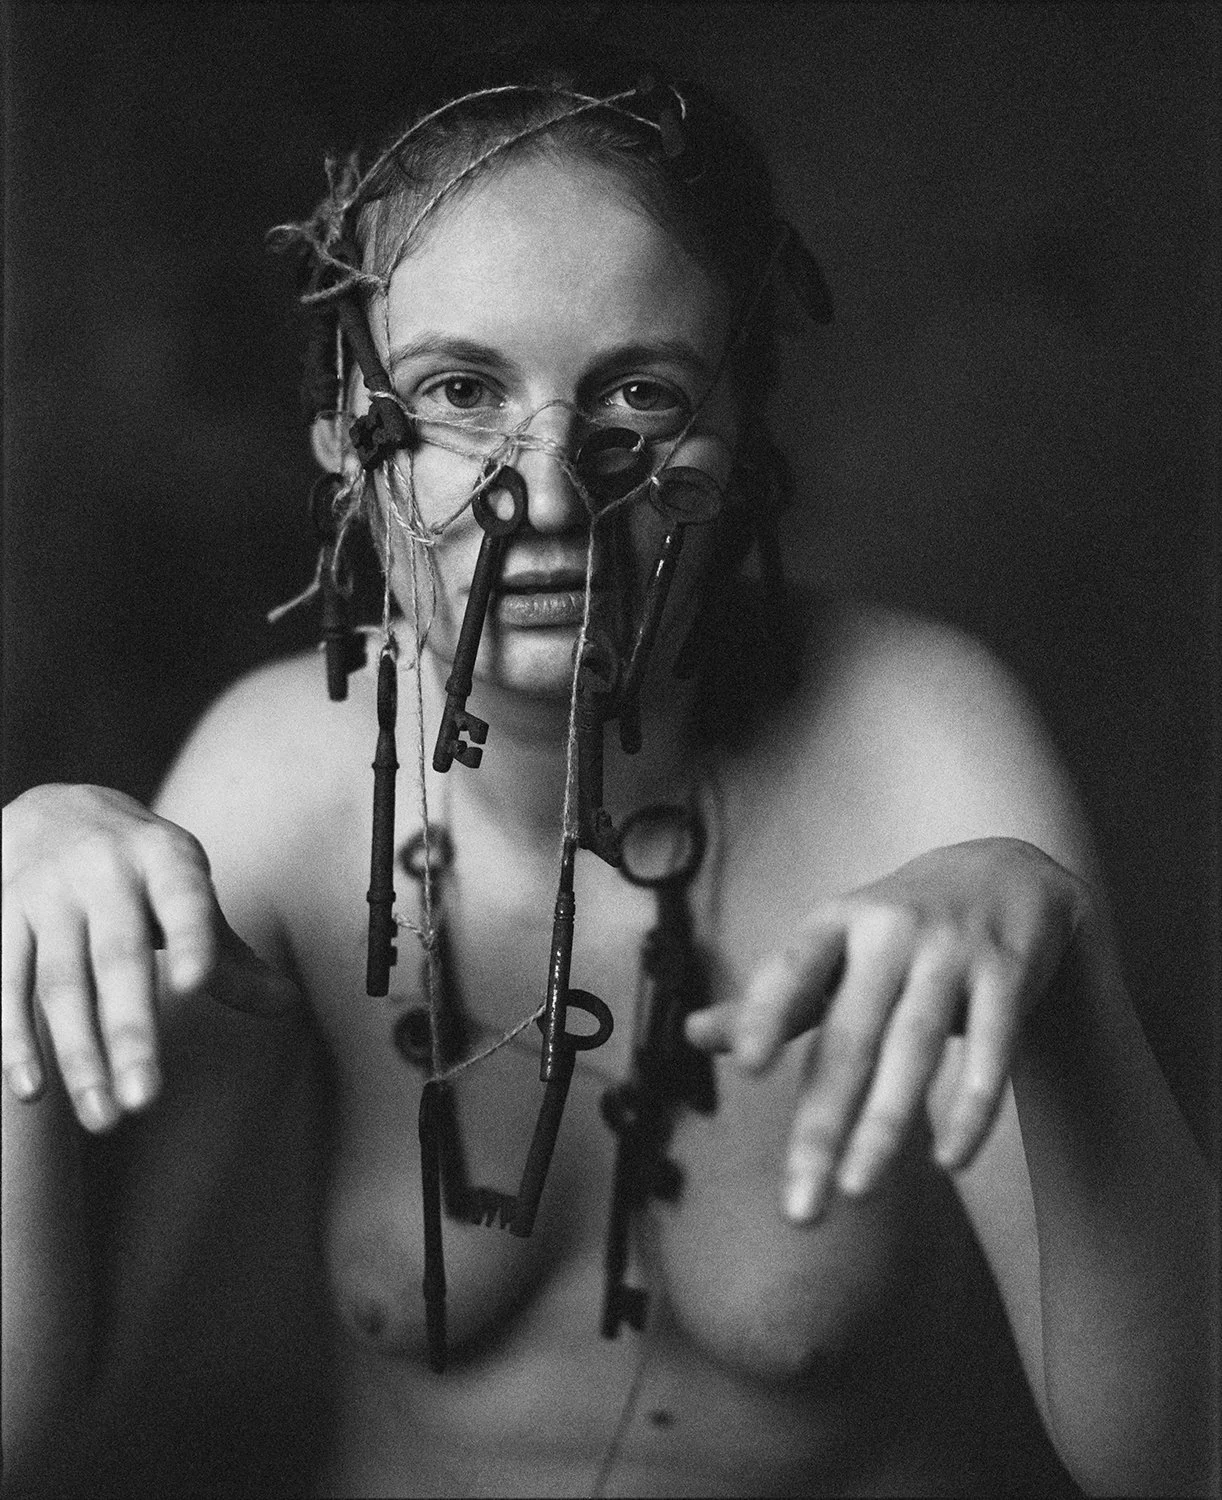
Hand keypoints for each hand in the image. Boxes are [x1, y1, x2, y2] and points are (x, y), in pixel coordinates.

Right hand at [2, 785, 299, 1131]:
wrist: (50, 809)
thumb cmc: (141, 868)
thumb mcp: (188, 890)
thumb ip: (228, 953)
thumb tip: (287, 1004)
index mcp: (166, 859)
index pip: (184, 901)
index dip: (191, 939)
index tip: (195, 985)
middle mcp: (105, 870)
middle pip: (119, 959)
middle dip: (131, 1032)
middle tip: (144, 1102)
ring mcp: (48, 892)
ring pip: (61, 983)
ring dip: (78, 1055)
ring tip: (103, 1116)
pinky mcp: (2, 914)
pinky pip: (6, 983)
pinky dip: (14, 1038)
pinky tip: (30, 1089)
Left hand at [685, 838, 1089, 1220]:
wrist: (1005, 871)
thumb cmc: (898, 925)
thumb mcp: (832, 943)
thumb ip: (773, 997)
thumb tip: (693, 1035)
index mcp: (836, 921)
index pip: (794, 969)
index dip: (767, 1012)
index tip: (744, 1066)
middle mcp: (890, 930)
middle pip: (851, 1036)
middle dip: (822, 1123)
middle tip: (799, 1201)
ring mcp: (952, 951)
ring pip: (915, 1047)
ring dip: (885, 1124)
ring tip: (857, 1190)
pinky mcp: (1008, 976)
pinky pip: (992, 1052)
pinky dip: (971, 1111)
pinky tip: (948, 1161)